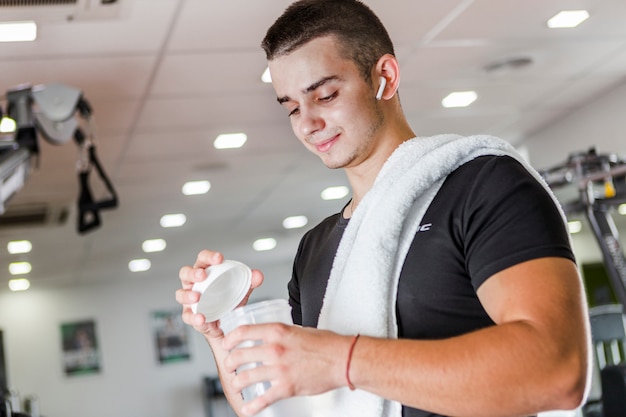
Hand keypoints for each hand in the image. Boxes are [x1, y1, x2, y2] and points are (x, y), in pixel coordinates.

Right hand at [175, 250, 263, 339]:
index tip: (219, 258)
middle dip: (193, 273)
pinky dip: (194, 317)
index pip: (203, 260)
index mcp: (205, 273)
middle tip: (203, 275)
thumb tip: (257, 275)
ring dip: (188, 295)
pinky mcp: (191, 316)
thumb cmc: (229, 302)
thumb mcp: (241, 291)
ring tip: (197, 297)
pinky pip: (188, 316)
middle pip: (185, 273)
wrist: (228, 325)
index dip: (208, 256)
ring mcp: (189, 301)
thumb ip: (250, 282)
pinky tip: (202, 318)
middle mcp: (194, 285)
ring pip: (180, 294)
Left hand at [221, 324, 349, 415]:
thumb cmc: (326, 344)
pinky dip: (252, 406)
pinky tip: (248, 409)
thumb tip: (273, 339)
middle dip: (230, 363)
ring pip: (246, 377)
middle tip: (230, 366)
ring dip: (237, 383)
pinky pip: (263, 399)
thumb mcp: (299, 330)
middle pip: (239, 355)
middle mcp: (275, 349)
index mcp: (277, 332)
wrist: (343, 359)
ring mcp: (279, 369)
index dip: (230, 339)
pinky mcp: (286, 387)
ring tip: (236, 385)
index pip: (244, 332)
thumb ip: (283, 335)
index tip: (227, 343)